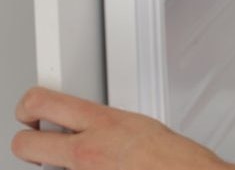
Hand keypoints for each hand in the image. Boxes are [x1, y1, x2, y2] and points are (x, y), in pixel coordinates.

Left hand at [12, 87, 234, 169]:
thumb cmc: (179, 161)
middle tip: (38, 140)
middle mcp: (87, 153)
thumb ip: (109, 126)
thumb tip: (93, 127)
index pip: (43, 102)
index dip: (29, 105)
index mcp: (105, 124)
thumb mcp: (143, 128)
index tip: (32, 110)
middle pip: (24, 144)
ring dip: (60, 167)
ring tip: (85, 162)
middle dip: (27, 141)